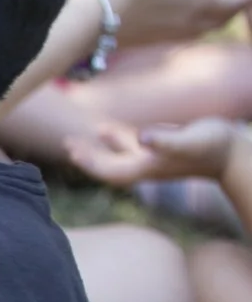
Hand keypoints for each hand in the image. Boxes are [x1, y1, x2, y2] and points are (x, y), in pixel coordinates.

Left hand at [66, 115, 248, 185]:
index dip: (90, 163)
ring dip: (97, 148)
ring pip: (117, 155)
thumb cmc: (212, 146)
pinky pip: (132, 145)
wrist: (235, 153)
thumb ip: (165, 140)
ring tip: (75, 140)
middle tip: (67, 144)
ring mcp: (153, 158)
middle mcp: (146, 166)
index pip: (109, 171)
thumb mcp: (188, 141)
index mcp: (146, 168)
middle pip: (107, 165)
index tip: (72, 152)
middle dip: (87, 157)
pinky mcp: (162, 148)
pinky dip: (116, 139)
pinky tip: (105, 129)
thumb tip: (142, 137)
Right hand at [85, 0, 251, 46]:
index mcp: (199, 2)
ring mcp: (167, 34)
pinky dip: (193, 21)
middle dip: (237, 3)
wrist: (80, 24)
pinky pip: (182, 31)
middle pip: (223, 15)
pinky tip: (179, 15)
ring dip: (216, 14)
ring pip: (204, 26)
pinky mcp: (147, 39)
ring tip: (217, 2)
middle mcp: (189, 23)